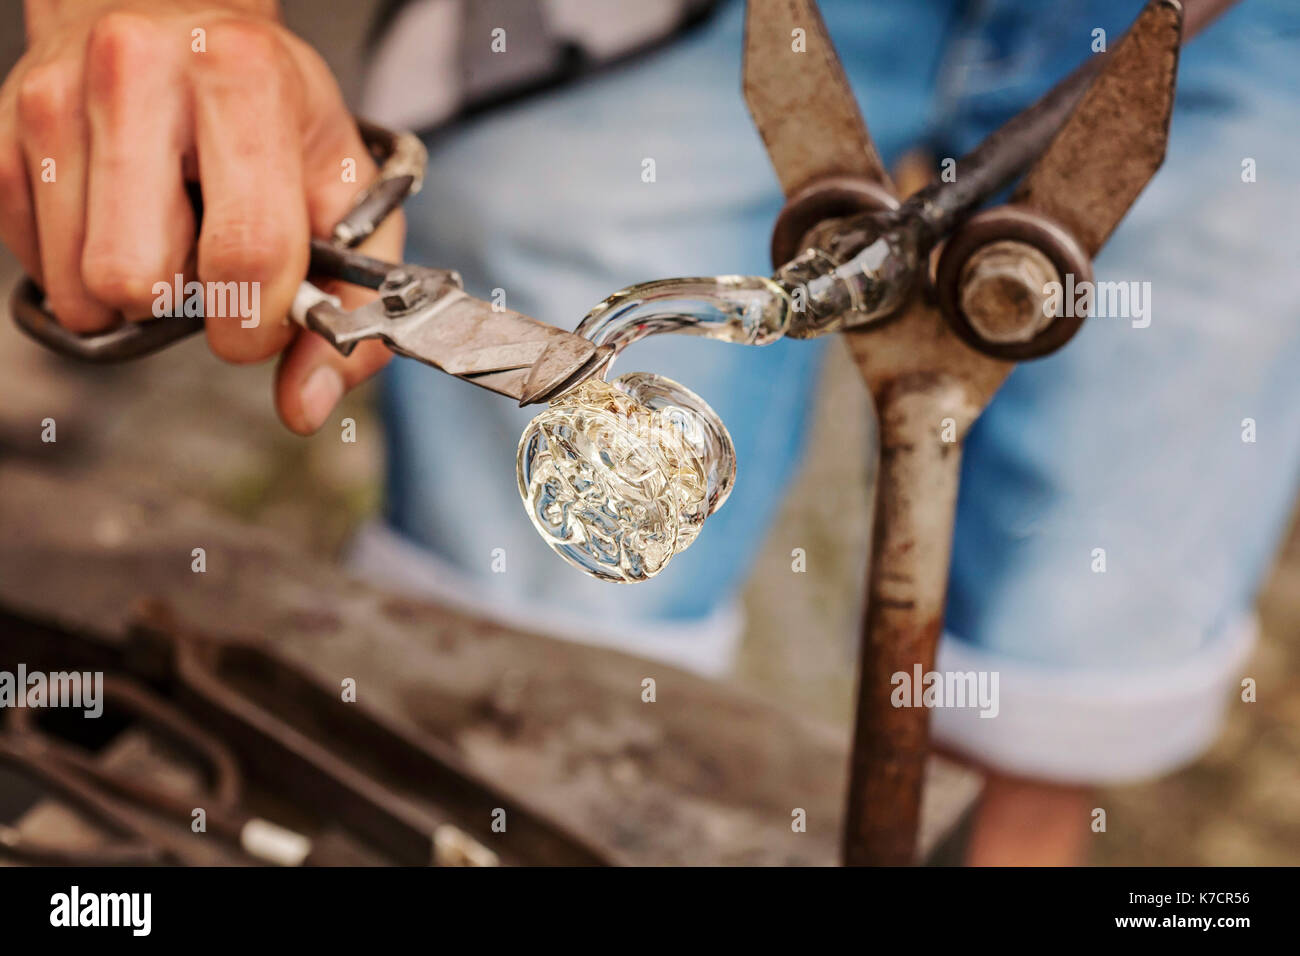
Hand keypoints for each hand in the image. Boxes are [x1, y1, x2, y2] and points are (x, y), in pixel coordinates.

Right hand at [1, 0, 402, 432]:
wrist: (173, 12)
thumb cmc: (267, 105)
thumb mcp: (342, 188)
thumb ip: (350, 302)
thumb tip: (306, 403)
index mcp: (241, 78)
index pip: (246, 252)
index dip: (259, 323)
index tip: (263, 320)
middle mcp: (135, 74)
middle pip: (137, 279)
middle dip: (183, 309)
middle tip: (209, 275)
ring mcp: (51, 100)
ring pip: (78, 287)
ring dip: (134, 295)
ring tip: (167, 237)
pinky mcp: (2, 137)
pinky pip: (37, 267)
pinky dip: (85, 271)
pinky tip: (121, 220)